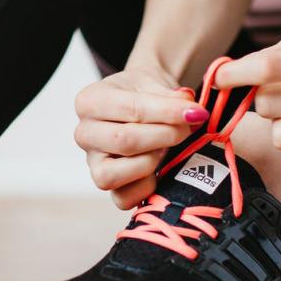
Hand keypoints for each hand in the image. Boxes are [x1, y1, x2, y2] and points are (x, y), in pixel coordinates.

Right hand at [75, 68, 208, 208]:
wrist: (140, 102)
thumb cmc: (144, 93)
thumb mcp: (155, 83)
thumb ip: (171, 97)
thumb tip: (191, 111)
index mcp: (89, 102)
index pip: (130, 109)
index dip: (167, 112)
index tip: (195, 112)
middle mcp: (84, 133)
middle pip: (123, 141)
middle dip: (164, 136)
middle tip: (188, 128)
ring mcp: (93, 162)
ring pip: (113, 174)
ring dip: (151, 162)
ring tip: (167, 147)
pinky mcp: (107, 184)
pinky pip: (122, 198)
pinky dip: (145, 187)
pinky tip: (160, 168)